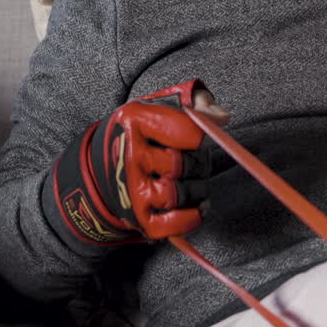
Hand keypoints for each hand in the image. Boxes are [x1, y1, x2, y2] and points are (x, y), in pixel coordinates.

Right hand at [43, 80, 229, 250]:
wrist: (104, 167)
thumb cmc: (142, 132)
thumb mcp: (162, 105)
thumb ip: (196, 102)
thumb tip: (222, 117)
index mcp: (136, 120)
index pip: (188, 130)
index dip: (202, 136)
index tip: (198, 139)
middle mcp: (131, 154)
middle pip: (185, 164)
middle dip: (199, 164)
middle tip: (193, 162)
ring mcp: (132, 188)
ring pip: (179, 194)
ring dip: (197, 191)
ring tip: (194, 183)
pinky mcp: (137, 217)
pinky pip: (171, 225)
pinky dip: (190, 218)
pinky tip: (195, 208)